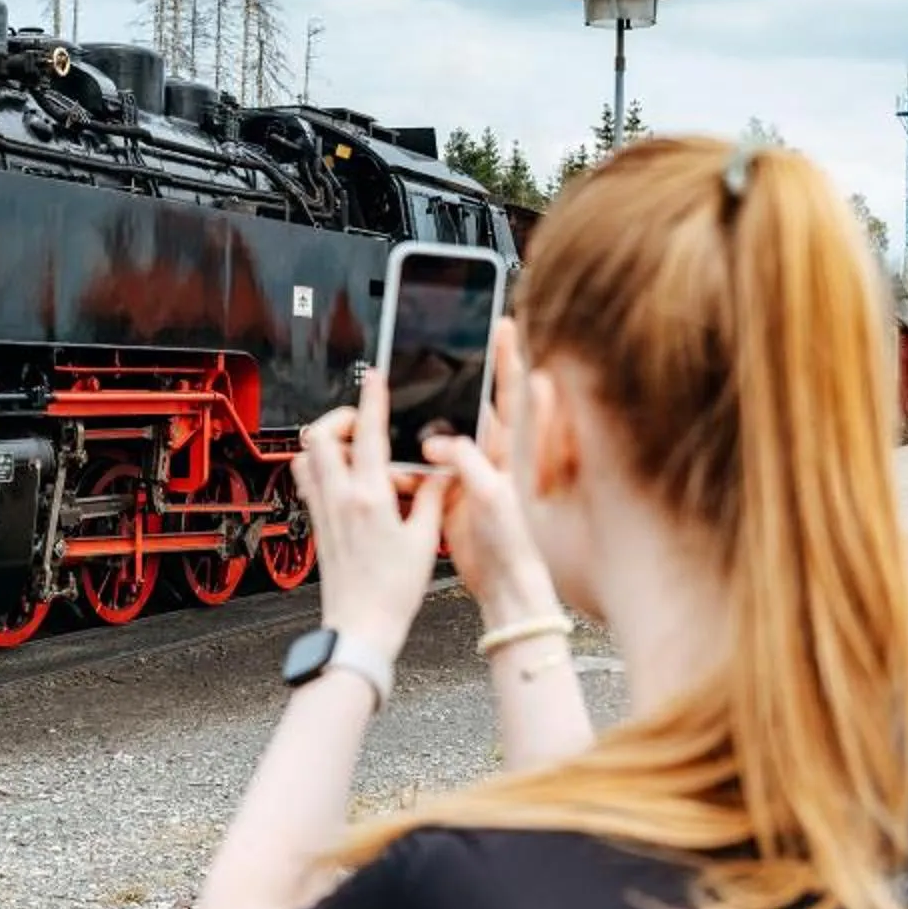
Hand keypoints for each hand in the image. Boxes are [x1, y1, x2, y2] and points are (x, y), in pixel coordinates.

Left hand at [294, 367, 448, 661]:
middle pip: (319, 434)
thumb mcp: (425, 541)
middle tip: (360, 418)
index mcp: (369, 497)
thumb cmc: (394, 591)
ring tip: (351, 445)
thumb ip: (432, 499)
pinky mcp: (317, 525)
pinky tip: (343, 475)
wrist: (361, 628)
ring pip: (307, 455)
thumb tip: (441, 471)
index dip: (371, 399)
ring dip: (325, 440)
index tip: (375, 377)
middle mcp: (339, 498)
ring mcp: (323, 511)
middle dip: (338, 416)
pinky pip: (308, 480)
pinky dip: (320, 465)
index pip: (365, 433)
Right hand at [421, 322, 558, 628]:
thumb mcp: (492, 497)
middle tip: (439, 348)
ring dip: (421, 425)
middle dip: (455, 376)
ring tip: (398, 409)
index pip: (511, 391)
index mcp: (510, 450)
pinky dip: (409, 461)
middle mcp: (492, 455)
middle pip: (472, 403)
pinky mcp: (451, 492)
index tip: (500, 323)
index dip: (506, 356)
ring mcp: (471, 472)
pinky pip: (424, 467)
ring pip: (441, 434)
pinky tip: (394, 459)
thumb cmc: (513, 544)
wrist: (503, 585)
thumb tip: (438, 442)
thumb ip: (467, 463)